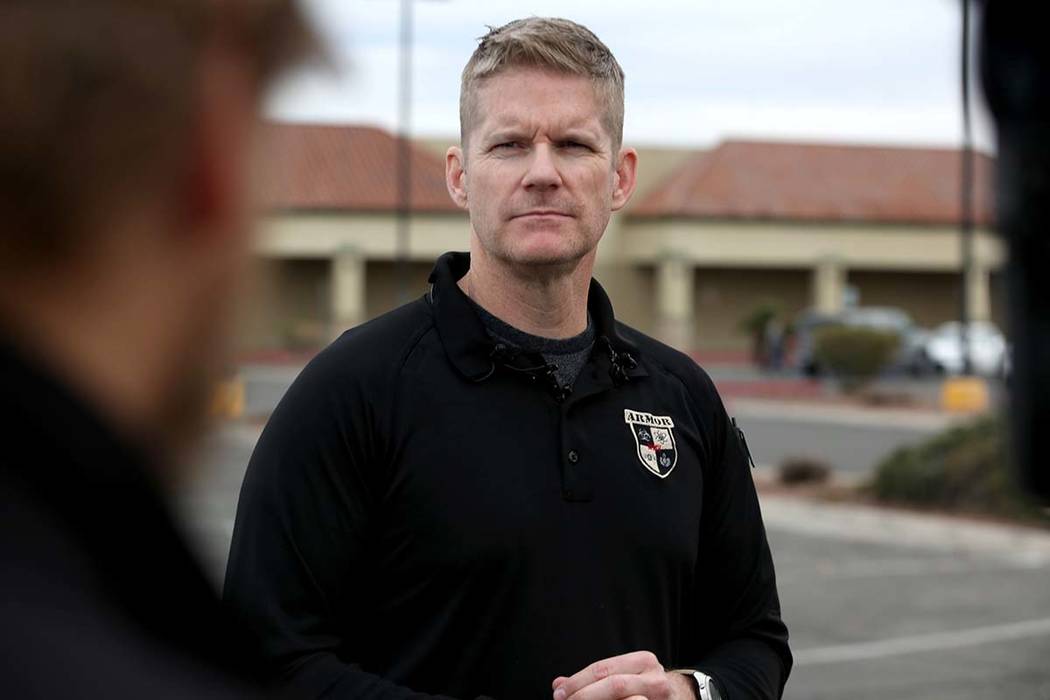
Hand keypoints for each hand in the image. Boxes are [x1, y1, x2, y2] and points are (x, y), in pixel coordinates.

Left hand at [551, 651, 695, 699]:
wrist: (683, 697)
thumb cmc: (645, 685)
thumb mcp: (622, 674)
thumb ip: (592, 678)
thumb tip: (558, 684)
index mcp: (642, 661)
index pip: (603, 669)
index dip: (577, 682)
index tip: (559, 693)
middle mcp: (655, 678)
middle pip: (614, 686)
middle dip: (584, 696)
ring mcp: (661, 698)